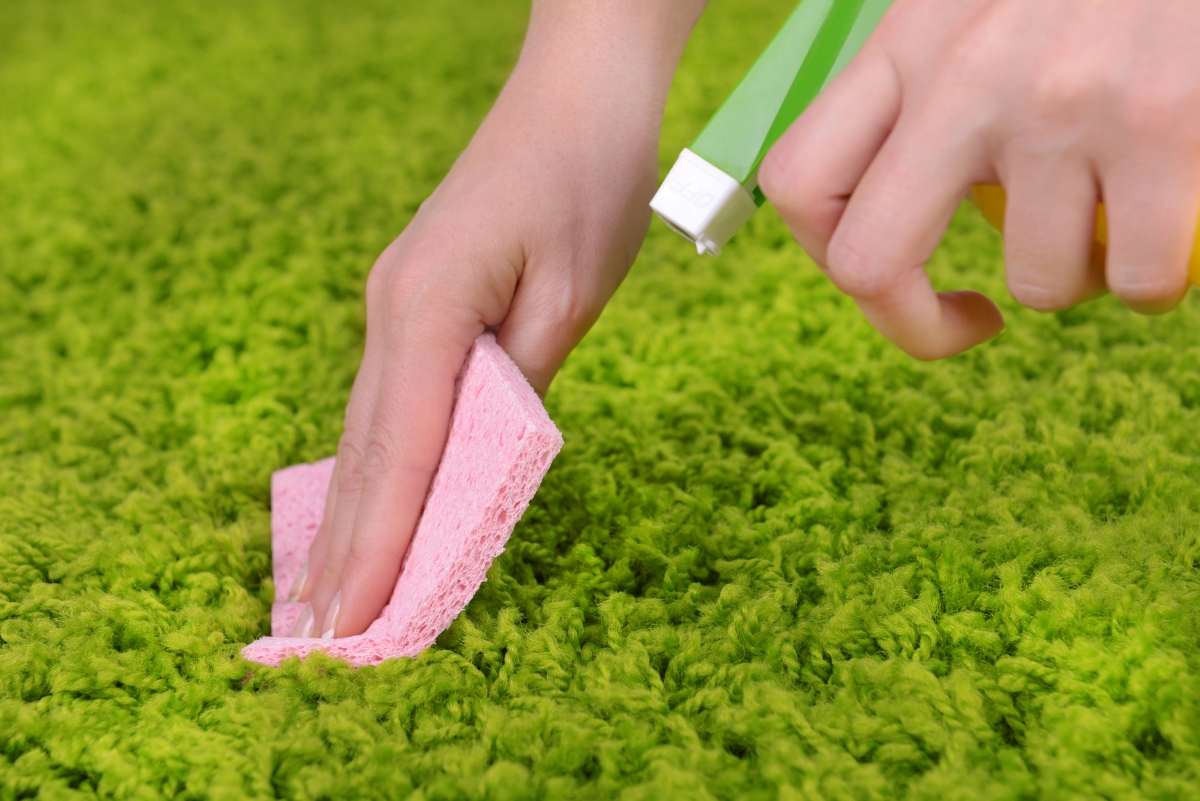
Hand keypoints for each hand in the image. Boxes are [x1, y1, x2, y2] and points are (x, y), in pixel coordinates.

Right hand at [287, 0, 707, 638]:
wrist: (572, 98)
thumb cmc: (583, 185)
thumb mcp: (570, 294)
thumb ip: (519, 384)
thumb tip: (484, 459)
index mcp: (427, 310)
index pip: (402, 453)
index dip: (377, 546)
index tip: (352, 623)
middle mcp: (393, 312)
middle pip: (368, 451)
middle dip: (344, 549)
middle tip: (314, 638)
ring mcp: (395, 306)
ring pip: (369, 432)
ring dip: (347, 515)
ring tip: (317, 594)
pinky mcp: (414, 305)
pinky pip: (388, 404)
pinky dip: (376, 468)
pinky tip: (361, 505)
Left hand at [760, 0, 1199, 359]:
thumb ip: (929, 71)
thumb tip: (901, 174)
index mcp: (905, 40)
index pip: (798, 180)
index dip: (825, 257)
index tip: (887, 268)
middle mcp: (963, 75)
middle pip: (870, 262)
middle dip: (915, 327)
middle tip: (970, 321)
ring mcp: (1059, 104)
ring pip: (1036, 281)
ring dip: (1070, 284)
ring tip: (1100, 235)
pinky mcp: (1160, 123)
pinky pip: (1139, 273)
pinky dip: (1150, 285)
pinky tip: (1159, 243)